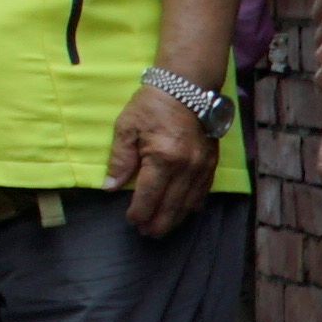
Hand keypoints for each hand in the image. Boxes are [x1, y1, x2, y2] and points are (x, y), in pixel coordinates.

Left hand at [111, 83, 216, 238]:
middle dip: (158, 223)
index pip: (149, 196)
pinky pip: (204, 191)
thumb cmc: (151, 105)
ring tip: (163, 229)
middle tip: (148, 234)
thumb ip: (119, 160)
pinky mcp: (212, 162)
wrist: (186, 87)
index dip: (139, 212)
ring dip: (175, 219)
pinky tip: (187, 212)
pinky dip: (194, 205)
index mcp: (162, 158)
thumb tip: (110, 188)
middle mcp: (185, 167)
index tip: (132, 221)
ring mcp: (202, 166)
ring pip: (189, 203)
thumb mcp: (126, 128)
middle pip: (171, 205)